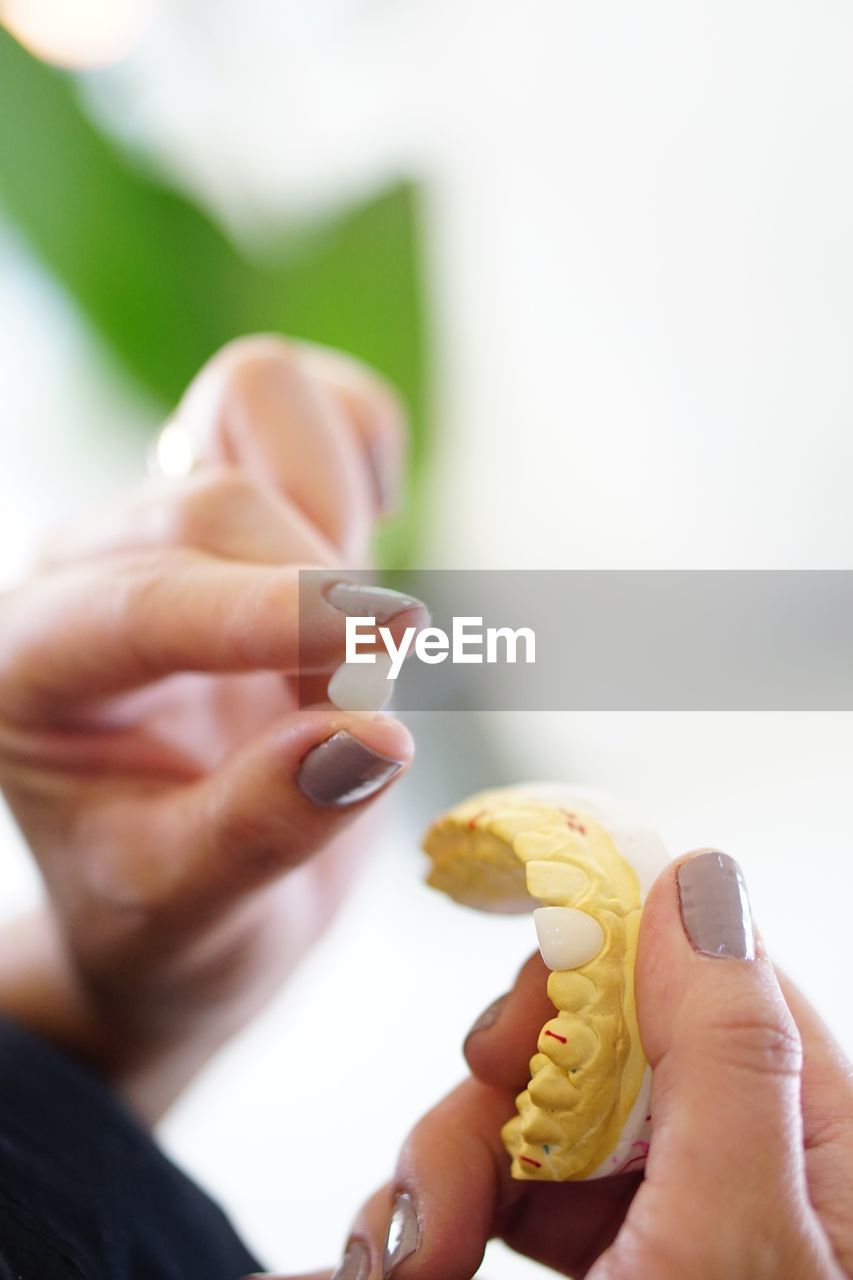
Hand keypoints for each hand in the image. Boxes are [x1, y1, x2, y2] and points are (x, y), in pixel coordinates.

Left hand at [0, 336, 424, 1119]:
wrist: (187, 899)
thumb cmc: (168, 920)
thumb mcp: (194, 913)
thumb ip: (262, 829)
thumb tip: (370, 742)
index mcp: (25, 671)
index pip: (140, 606)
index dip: (266, 615)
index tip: (381, 639)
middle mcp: (79, 572)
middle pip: (213, 503)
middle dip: (319, 602)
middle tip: (367, 717)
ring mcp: (158, 520)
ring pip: (255, 398)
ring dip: (337, 509)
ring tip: (358, 643)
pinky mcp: (236, 500)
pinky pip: (302, 401)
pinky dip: (358, 444)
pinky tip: (364, 541)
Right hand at [292, 852, 852, 1279]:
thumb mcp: (736, 1248)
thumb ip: (726, 1054)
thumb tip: (692, 875)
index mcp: (820, 1147)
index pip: (711, 974)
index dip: (602, 963)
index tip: (513, 1024)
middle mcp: (743, 1168)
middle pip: (605, 1042)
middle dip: (503, 1093)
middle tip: (456, 1180)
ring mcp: (657, 1221)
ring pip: (538, 1113)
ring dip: (448, 1171)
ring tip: (413, 1268)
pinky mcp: (594, 1262)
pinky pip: (502, 1192)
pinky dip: (434, 1219)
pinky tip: (397, 1268)